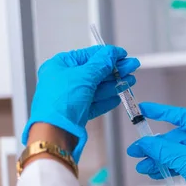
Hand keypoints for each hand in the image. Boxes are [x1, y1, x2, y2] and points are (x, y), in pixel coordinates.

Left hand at [22, 46, 139, 161]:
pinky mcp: (76, 113)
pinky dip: (107, 100)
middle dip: (114, 70)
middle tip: (131, 67)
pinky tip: (118, 97)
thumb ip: (101, 63)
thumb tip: (112, 53)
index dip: (106, 54)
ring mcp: (70, 98)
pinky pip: (94, 103)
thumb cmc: (60, 102)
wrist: (55, 132)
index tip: (122, 54)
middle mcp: (64, 81)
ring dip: (114, 84)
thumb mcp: (84, 76)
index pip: (87, 55)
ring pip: (96, 88)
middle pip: (93, 72)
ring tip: (129, 81)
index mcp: (59, 66)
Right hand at [127, 102, 185, 185]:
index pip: (183, 117)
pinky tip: (152, 172)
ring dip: (157, 159)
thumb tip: (146, 143)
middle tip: (137, 150)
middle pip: (175, 138)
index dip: (162, 112)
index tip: (145, 110)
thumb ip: (165, 151)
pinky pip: (178, 164)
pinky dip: (165, 167)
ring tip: (142, 166)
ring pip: (174, 153)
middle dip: (155, 146)